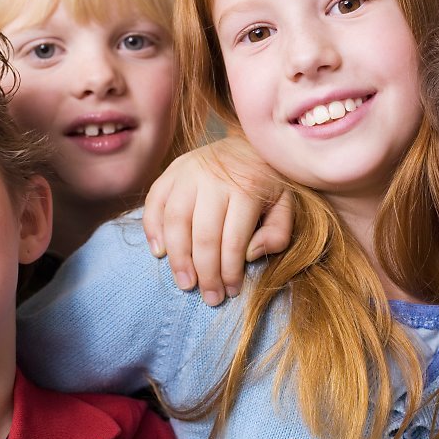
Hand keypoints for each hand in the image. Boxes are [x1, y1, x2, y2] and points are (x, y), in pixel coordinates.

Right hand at [142, 136, 291, 305]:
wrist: (250, 141)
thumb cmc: (268, 181)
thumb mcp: (286, 204)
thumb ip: (278, 233)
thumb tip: (250, 254)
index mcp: (246, 188)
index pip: (233, 241)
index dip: (230, 272)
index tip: (231, 292)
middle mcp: (214, 179)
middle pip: (203, 236)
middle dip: (206, 273)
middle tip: (209, 297)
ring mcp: (189, 172)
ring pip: (175, 222)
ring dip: (178, 258)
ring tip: (185, 282)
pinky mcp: (172, 170)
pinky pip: (154, 201)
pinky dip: (152, 228)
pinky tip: (160, 252)